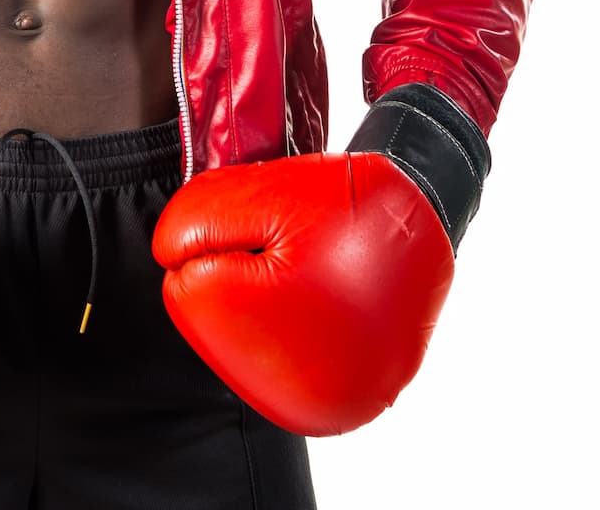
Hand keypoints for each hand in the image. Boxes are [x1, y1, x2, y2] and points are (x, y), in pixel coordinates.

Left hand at [152, 151, 453, 435]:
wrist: (431, 212)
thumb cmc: (345, 201)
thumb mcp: (254, 191)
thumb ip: (192, 222)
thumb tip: (169, 258)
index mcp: (270, 342)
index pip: (186, 287)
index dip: (217, 242)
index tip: (267, 229)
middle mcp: (310, 399)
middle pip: (215, 327)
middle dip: (238, 279)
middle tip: (295, 252)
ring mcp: (336, 407)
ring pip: (247, 346)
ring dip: (263, 306)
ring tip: (312, 273)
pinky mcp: (353, 400)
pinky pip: (288, 360)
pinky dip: (292, 327)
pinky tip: (320, 298)